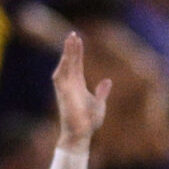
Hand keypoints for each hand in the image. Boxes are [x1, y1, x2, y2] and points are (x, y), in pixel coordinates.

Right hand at [53, 31, 110, 147]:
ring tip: (71, 40)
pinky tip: (66, 57)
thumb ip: (102, 92)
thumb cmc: (89, 123)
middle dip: (71, 48)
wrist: (81, 134)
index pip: (77, 64)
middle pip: (70, 62)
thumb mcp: (99, 104)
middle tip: (73, 34)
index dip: (77, 52)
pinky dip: (63, 66)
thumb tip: (108, 80)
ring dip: (67, 53)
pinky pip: (61, 77)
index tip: (78, 40)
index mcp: (78, 85)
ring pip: (65, 66)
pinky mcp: (63, 94)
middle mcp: (70, 84)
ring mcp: (65, 88)